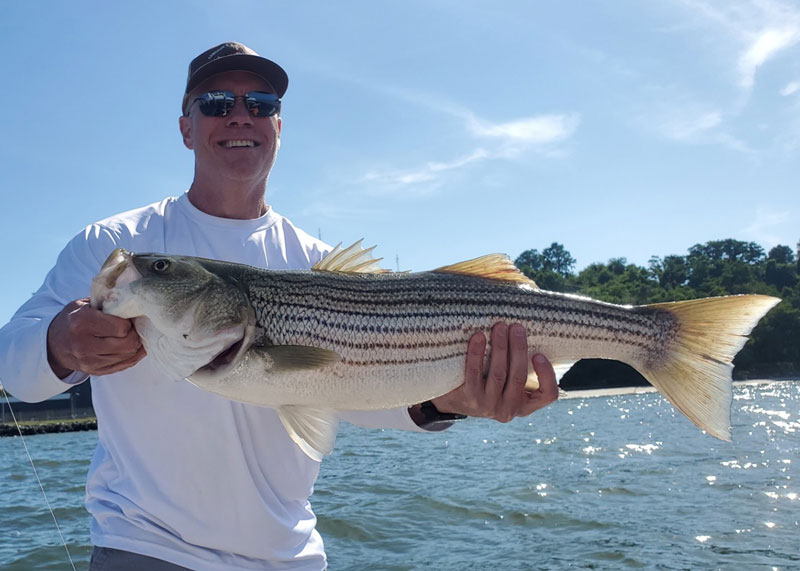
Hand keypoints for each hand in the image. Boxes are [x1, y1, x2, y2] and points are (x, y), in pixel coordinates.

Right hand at [47, 298, 145, 377]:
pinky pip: (124, 366)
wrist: (53, 344)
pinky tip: (132, 347)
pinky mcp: (94, 371)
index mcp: (82, 323)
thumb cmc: (73, 319)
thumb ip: (106, 302)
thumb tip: (132, 301)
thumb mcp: (84, 304)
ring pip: (128, 355)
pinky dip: (132, 356)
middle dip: (135, 334)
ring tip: (132, 336)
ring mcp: (89, 361)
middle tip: (134, 328)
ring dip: (135, 346)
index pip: (121, 327)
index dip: (129, 322)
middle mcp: (84, 345)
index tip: (127, 318)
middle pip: (128, 344)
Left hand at [431, 323, 557, 421]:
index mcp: (524, 405)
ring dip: (500, 347)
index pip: (548, 395)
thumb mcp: (507, 381)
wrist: (452, 399)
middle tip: (516, 327)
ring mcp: (489, 406)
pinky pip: (474, 374)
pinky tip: (478, 337)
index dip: (547, 375)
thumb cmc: (486, 382)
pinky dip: (477, 354)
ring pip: (498, 374)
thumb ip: (518, 364)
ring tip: (499, 327)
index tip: (539, 354)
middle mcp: (509, 409)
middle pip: (519, 377)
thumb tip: (526, 325)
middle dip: (518, 349)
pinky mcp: (469, 399)